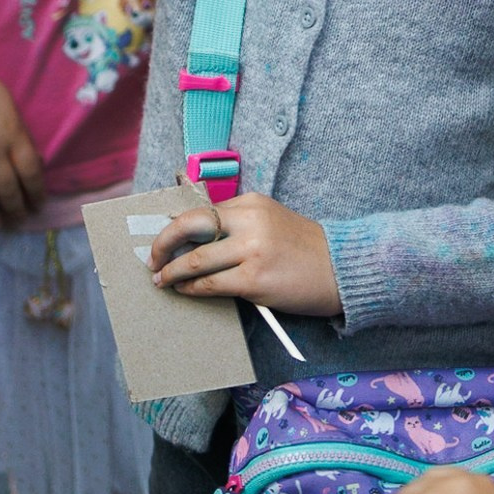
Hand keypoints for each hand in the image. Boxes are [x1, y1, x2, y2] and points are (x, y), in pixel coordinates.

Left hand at [149, 190, 341, 314]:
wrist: (341, 269)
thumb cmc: (304, 249)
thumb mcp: (272, 222)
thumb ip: (239, 224)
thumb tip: (195, 238)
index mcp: (253, 202)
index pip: (202, 210)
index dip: (176, 225)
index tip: (162, 237)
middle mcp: (251, 221)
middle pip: (191, 226)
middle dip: (164, 243)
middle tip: (152, 258)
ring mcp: (252, 250)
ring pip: (196, 259)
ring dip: (172, 271)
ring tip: (162, 280)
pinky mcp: (255, 279)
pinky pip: (210, 284)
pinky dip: (192, 288)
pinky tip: (185, 291)